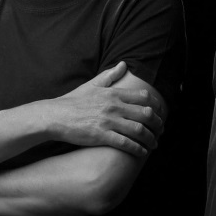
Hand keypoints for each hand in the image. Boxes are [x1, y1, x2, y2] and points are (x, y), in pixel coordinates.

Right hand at [50, 61, 164, 155]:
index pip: (143, 97)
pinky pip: (126, 143)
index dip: (155, 106)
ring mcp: (108, 121)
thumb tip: (123, 64)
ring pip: (139, 130)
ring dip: (151, 138)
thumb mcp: (91, 85)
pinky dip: (138, 149)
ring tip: (154, 144)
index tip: (159, 113)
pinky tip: (142, 152)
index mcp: (113, 93)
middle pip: (146, 114)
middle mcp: (113, 106)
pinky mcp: (102, 136)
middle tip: (161, 130)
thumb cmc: (72, 101)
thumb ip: (109, 76)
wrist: (54, 116)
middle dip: (158, 124)